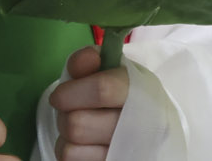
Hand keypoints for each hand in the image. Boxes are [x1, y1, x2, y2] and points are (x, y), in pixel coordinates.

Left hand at [49, 45, 129, 160]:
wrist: (151, 126)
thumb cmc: (125, 92)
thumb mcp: (113, 69)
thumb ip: (92, 60)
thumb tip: (85, 60)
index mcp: (139, 90)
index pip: (101, 90)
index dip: (71, 92)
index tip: (59, 96)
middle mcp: (138, 125)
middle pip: (77, 124)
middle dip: (65, 115)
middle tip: (72, 110)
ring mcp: (126, 152)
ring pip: (70, 148)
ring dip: (66, 136)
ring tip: (80, 126)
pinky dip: (71, 152)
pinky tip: (85, 144)